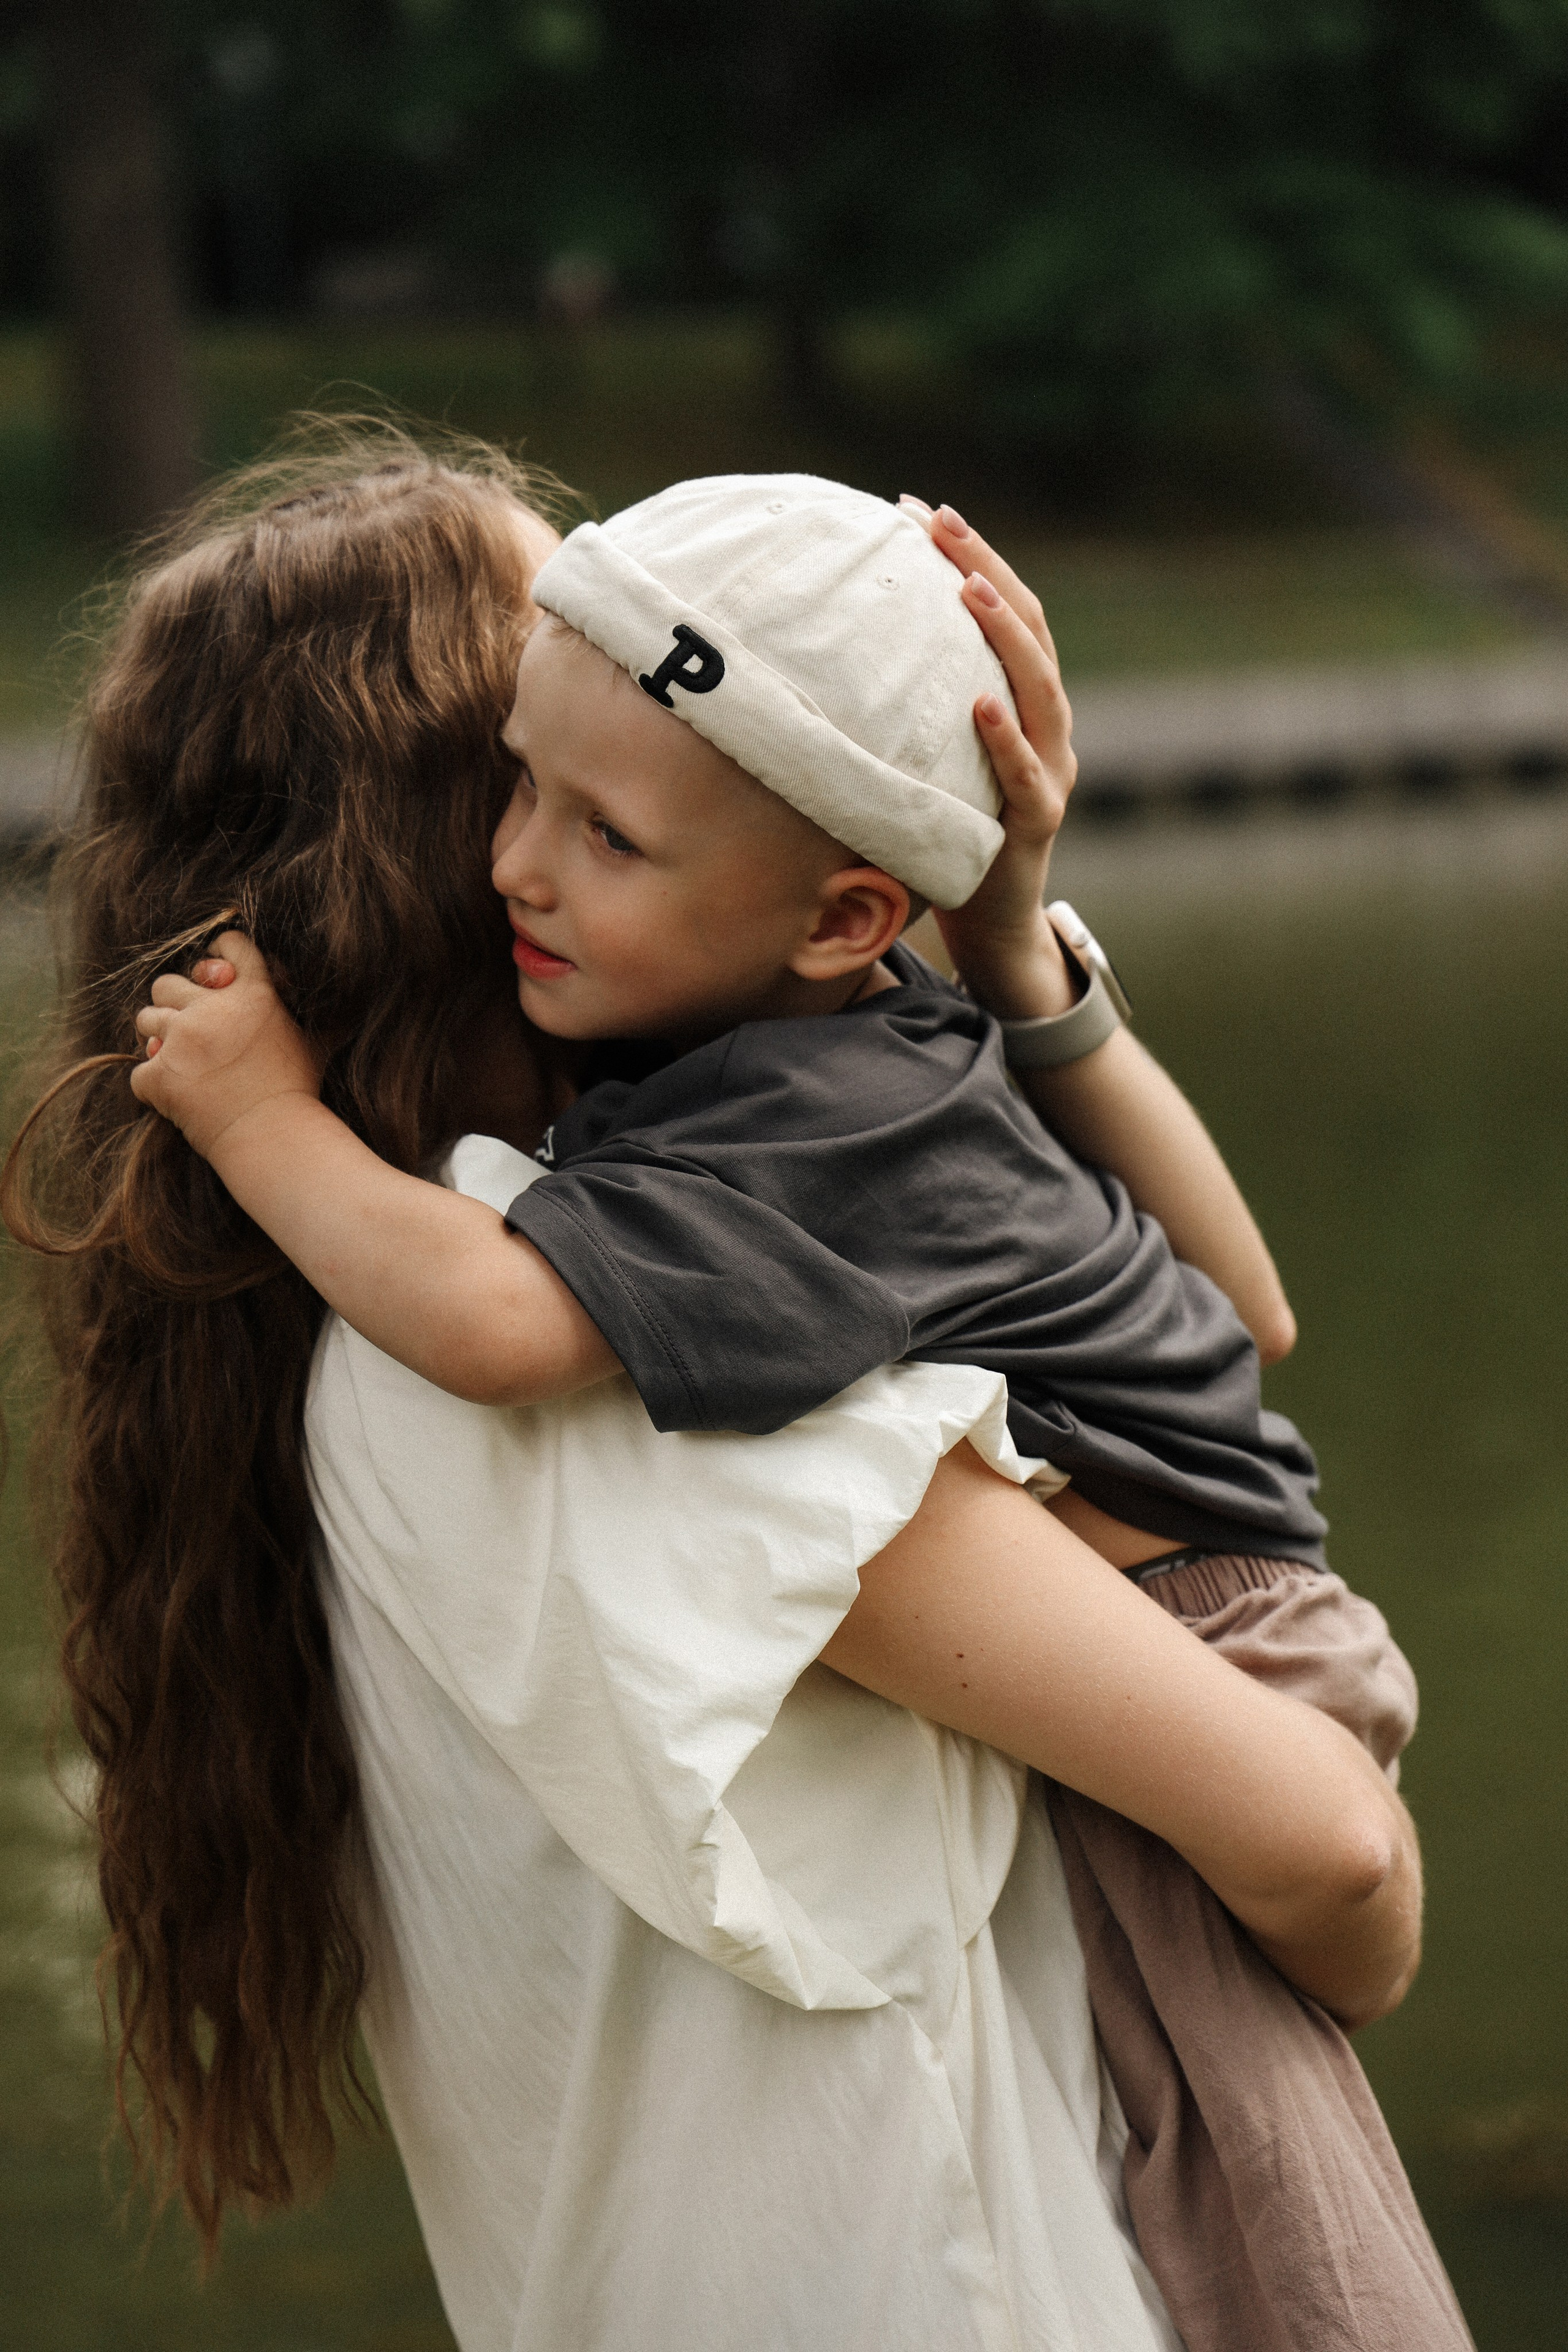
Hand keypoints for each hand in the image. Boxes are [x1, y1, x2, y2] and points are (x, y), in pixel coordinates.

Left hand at [131, 931, 322, 1162]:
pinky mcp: (159, 1074)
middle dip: (174, 1007)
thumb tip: (359, 987)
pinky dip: (154, 1087)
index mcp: (254, 994)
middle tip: (191, 1036)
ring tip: (181, 1065)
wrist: (275, 1141)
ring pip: (145, 1020)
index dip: (218, 957)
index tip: (215, 978)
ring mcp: (182, 1040)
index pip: (229, 945)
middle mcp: (213, 1008)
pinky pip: (140, 1070)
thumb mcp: (315, 1043)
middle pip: (167, 983)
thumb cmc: (299, 1094)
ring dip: (159, 1041)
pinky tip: (178, 1100)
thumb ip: (321, 1012)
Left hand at [900, 498, 1079, 1019]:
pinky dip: (1005, 738)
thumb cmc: (954, 833)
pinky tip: (979, 703)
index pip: (1007, 610)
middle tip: (937, 520)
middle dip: (985, 567)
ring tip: (966, 587)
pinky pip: (1025, 774)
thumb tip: (828, 647)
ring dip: (1004, 633)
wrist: (992, 924)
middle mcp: (1049, 728)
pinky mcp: (1036, 824)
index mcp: (1026, 704)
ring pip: (1040, 689)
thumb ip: (912, 707)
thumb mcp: (932, 757)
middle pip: (1029, 629)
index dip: (971, 554)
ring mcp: (1051, 774)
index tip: (918, 508)